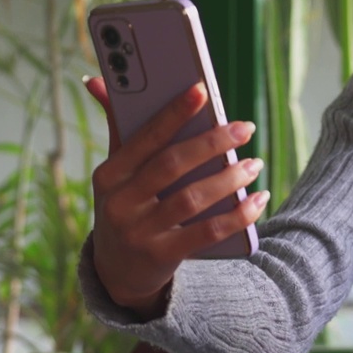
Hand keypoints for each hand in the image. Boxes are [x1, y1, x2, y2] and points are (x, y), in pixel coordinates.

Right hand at [84, 76, 268, 317]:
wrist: (117, 272)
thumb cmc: (124, 206)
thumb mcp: (115, 173)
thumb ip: (118, 128)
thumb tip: (96, 79)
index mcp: (109, 174)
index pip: (145, 137)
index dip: (173, 113)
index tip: (202, 90)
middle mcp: (120, 203)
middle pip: (172, 165)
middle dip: (212, 143)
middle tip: (243, 128)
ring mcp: (139, 233)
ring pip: (191, 199)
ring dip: (228, 179)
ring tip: (254, 164)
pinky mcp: (161, 257)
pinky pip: (205, 233)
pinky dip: (235, 216)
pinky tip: (256, 200)